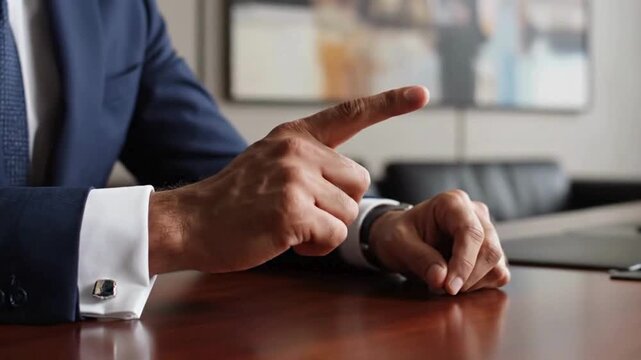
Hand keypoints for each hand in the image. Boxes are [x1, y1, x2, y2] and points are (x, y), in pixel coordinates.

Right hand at [148, 86, 429, 274]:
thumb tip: (350, 180)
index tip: (422, 95)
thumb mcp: (268, 161)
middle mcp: (298, 151)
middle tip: (303, 211)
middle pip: (360, 182)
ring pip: (349, 212)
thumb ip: (307, 160)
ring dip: (326, 228)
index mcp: (295, 136)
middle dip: (340, 204)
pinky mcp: (292, 211)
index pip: (349, 114)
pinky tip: (287, 239)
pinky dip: (317, 245)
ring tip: (288, 225)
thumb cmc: (233, 199)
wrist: (191, 221)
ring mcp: (295, 180)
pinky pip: (335, 234)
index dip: (389, 104)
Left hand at [368, 190, 509, 294]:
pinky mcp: (490, 253)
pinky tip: (457, 283)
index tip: (449, 287)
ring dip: (472, 283)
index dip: (464, 263)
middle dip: (467, 277)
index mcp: (452, 203)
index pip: (471, 232)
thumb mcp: (398, 244)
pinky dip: (480, 286)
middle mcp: (476, 213)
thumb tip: (440, 279)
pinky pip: (498, 274)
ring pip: (496, 264)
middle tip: (440, 289)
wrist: (402, 239)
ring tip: (443, 284)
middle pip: (489, 250)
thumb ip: (419, 258)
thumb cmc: (398, 235)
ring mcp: (487, 232)